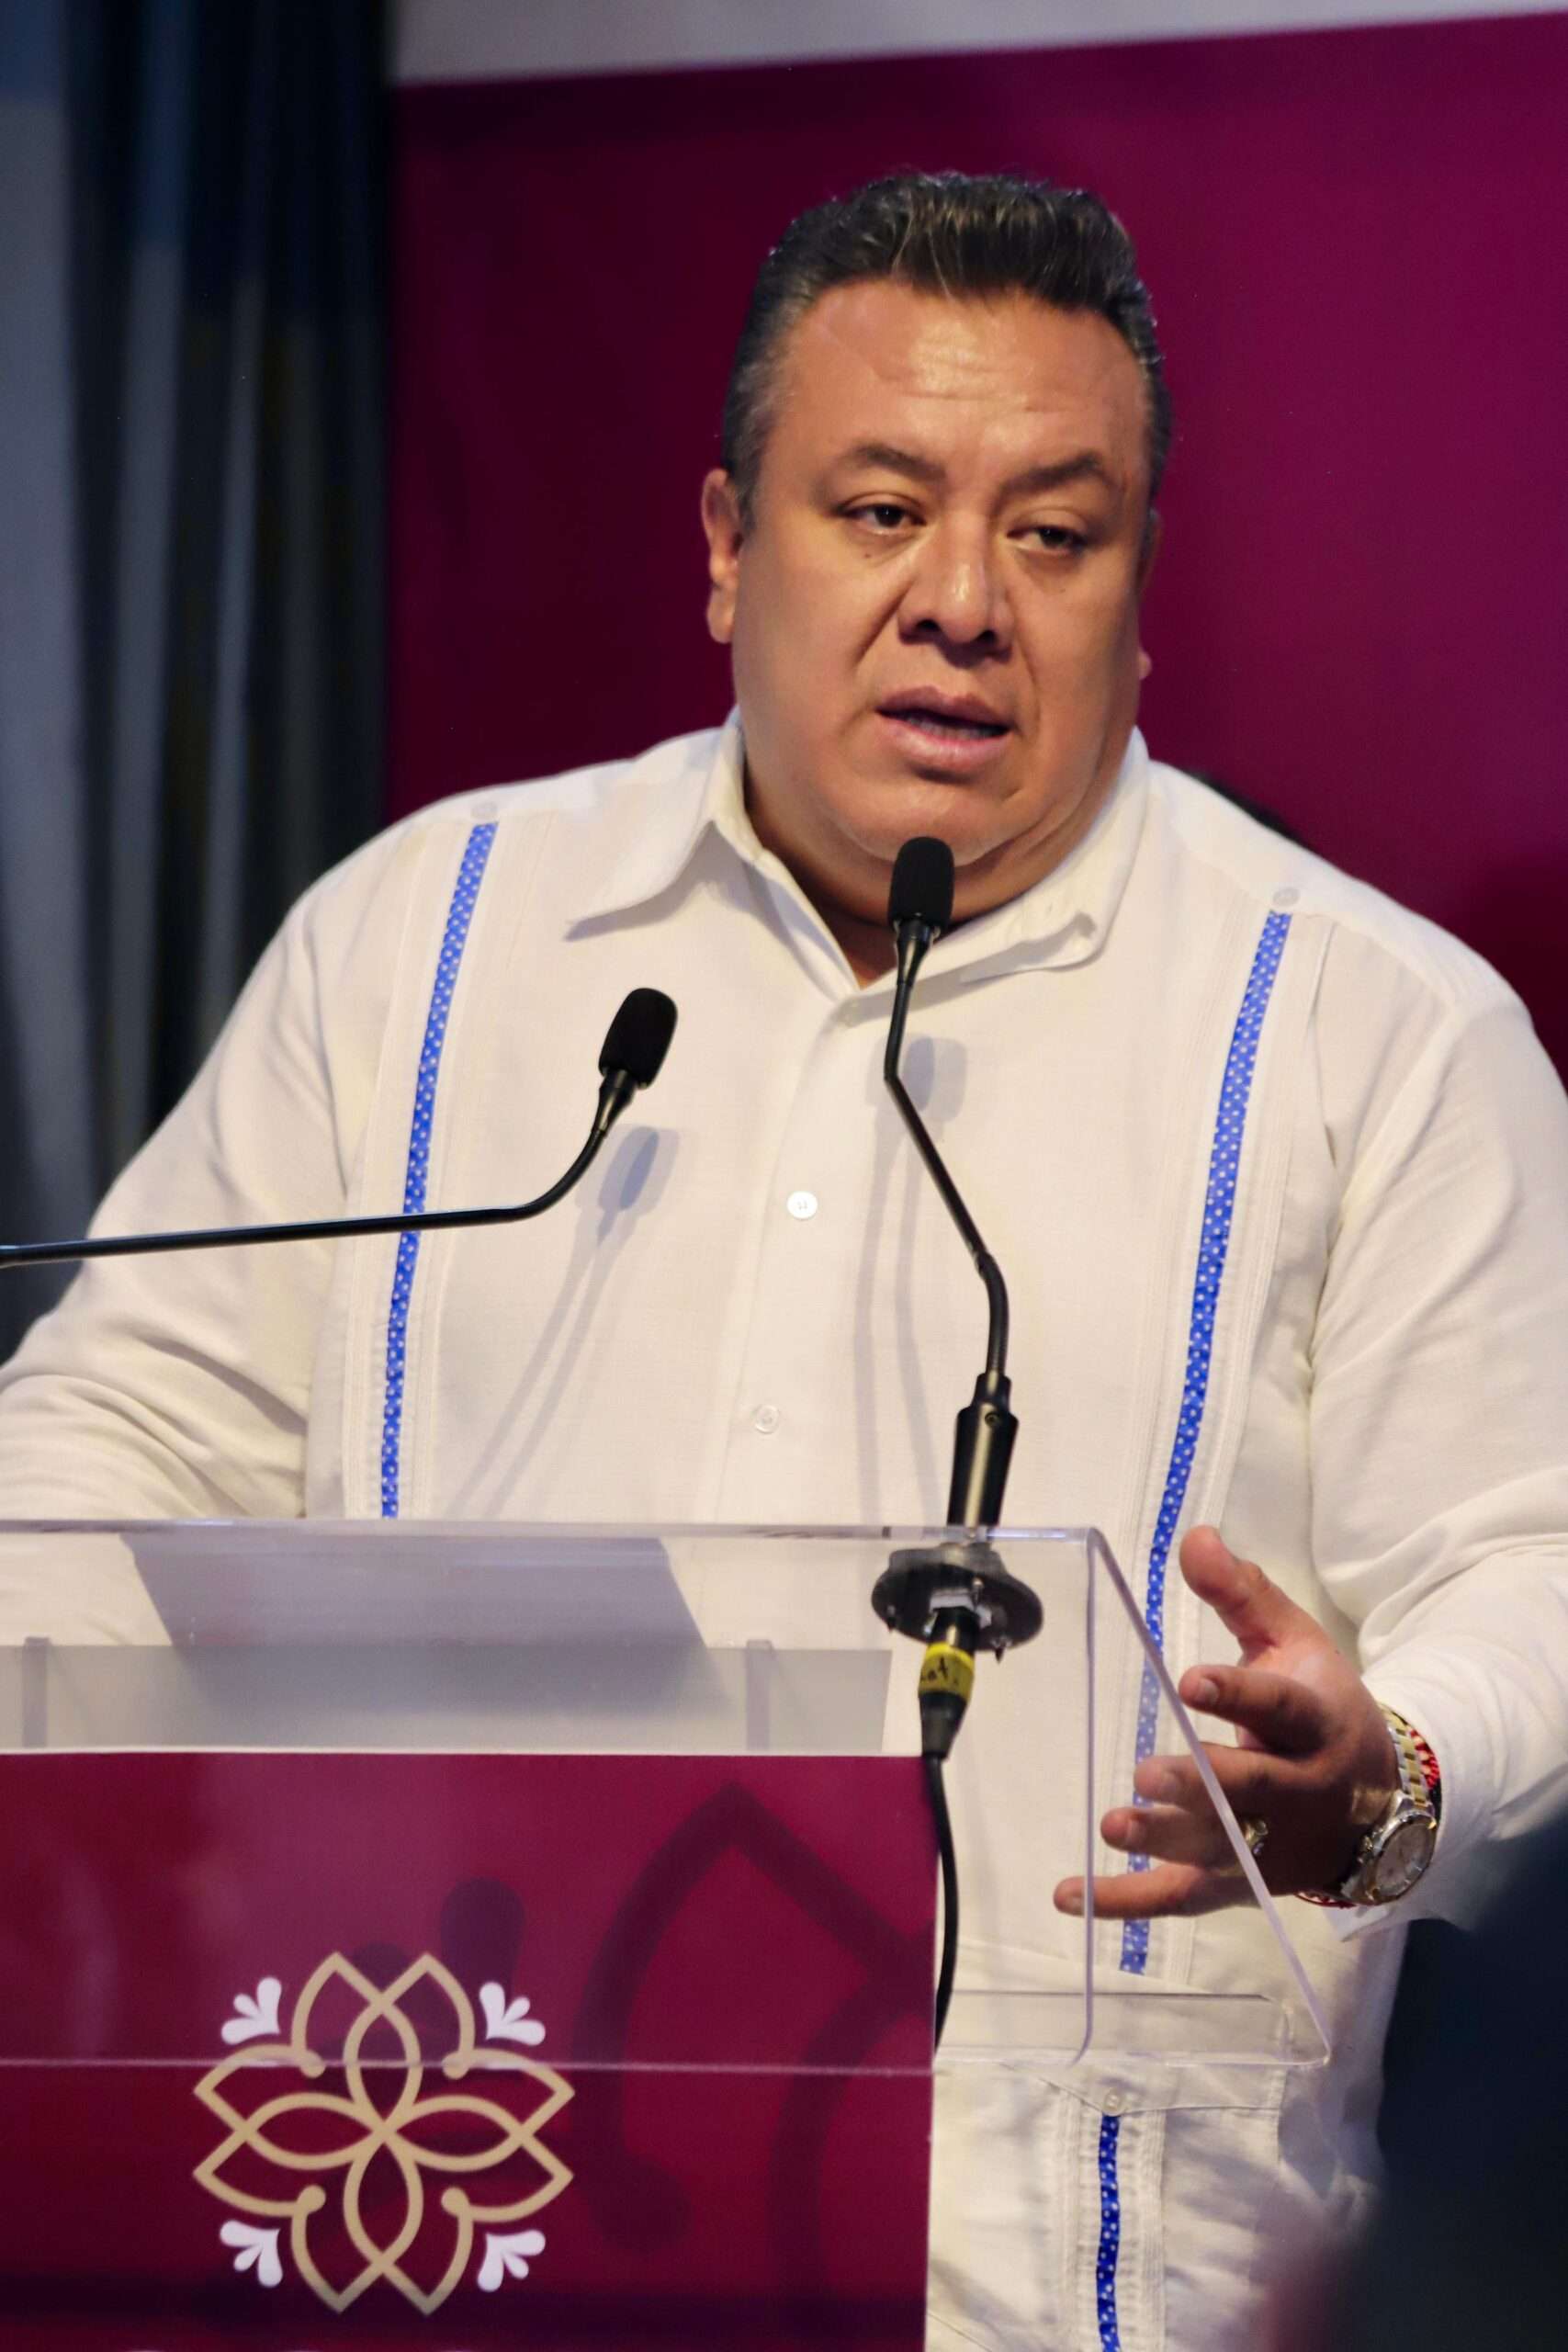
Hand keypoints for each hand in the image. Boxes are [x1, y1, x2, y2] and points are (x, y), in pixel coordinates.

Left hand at [1054, 1526, 1398, 1919]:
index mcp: (1318, 1723)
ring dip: (1167, 1841)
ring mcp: (1273, 1847)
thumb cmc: (1321, 1708)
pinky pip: (1185, 1899)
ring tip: (1115, 1825)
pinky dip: (1128, 1903)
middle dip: (1203, 1785)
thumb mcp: (1295, 1642)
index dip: (1239, 1697)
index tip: (1190, 1683)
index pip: (1281, 1710)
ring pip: (1223, 1850)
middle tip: (1148, 1772)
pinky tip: (1070, 1896)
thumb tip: (1195, 1538)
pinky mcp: (1241, 1884)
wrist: (1381, 1802)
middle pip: (1254, 1792)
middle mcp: (1302, 1792)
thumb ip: (1242, 1594)